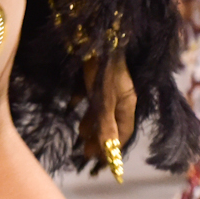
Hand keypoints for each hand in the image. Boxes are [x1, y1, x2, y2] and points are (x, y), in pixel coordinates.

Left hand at [81, 55, 136, 171]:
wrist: (95, 36)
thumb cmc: (102, 70)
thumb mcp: (104, 100)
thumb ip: (106, 126)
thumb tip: (109, 153)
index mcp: (128, 103)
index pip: (123, 133)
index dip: (113, 149)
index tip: (101, 163)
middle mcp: (121, 95)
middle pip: (111, 122)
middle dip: (99, 138)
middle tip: (85, 152)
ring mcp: (108, 84)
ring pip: (101, 109)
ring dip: (91, 123)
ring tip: (79, 134)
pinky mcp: (96, 74)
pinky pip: (90, 94)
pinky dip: (82, 102)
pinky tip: (71, 105)